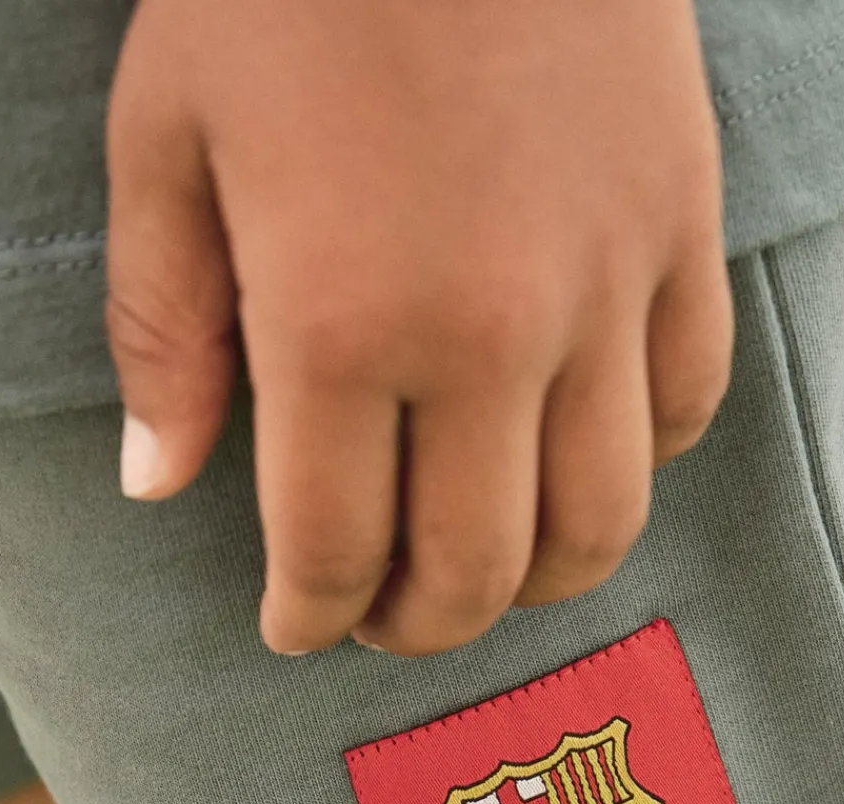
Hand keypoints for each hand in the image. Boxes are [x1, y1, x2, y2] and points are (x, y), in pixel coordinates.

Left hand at [105, 0, 732, 658]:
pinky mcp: (680, 227)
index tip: (293, 627)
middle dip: (414, 626)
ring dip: (534, 580)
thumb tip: (159, 489)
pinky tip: (574, 456)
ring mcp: (602, 287)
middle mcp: (483, 338)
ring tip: (481, 566)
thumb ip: (164, 332)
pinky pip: (683, 407)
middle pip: (470, 569)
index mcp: (336, 326)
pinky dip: (631, 466)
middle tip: (377, 616)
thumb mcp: (167, 136)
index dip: (307, 618)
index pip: (332, 554)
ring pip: (599, 524)